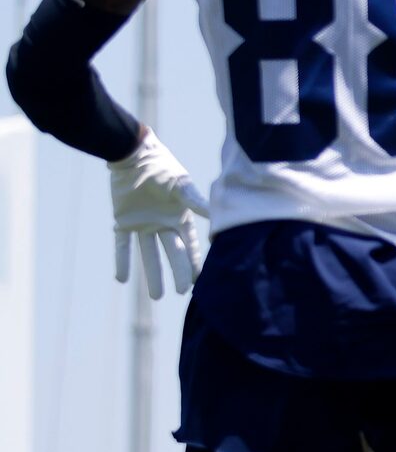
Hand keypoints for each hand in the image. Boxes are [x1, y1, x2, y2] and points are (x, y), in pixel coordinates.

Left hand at [109, 129, 207, 298]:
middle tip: (180, 293)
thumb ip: (197, 203)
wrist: (132, 154)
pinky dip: (122, 261)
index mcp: (180, 216)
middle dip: (177, 273)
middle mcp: (163, 223)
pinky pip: (122, 245)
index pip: (190, 244)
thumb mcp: (182, 185)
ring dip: (152, 274)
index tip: (199, 281)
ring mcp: (143, 224)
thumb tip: (218, 216)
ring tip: (156, 297)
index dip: (194, 262)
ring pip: (149, 254)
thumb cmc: (161, 167)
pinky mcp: (122, 221)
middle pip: (172, 253)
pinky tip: (121, 279)